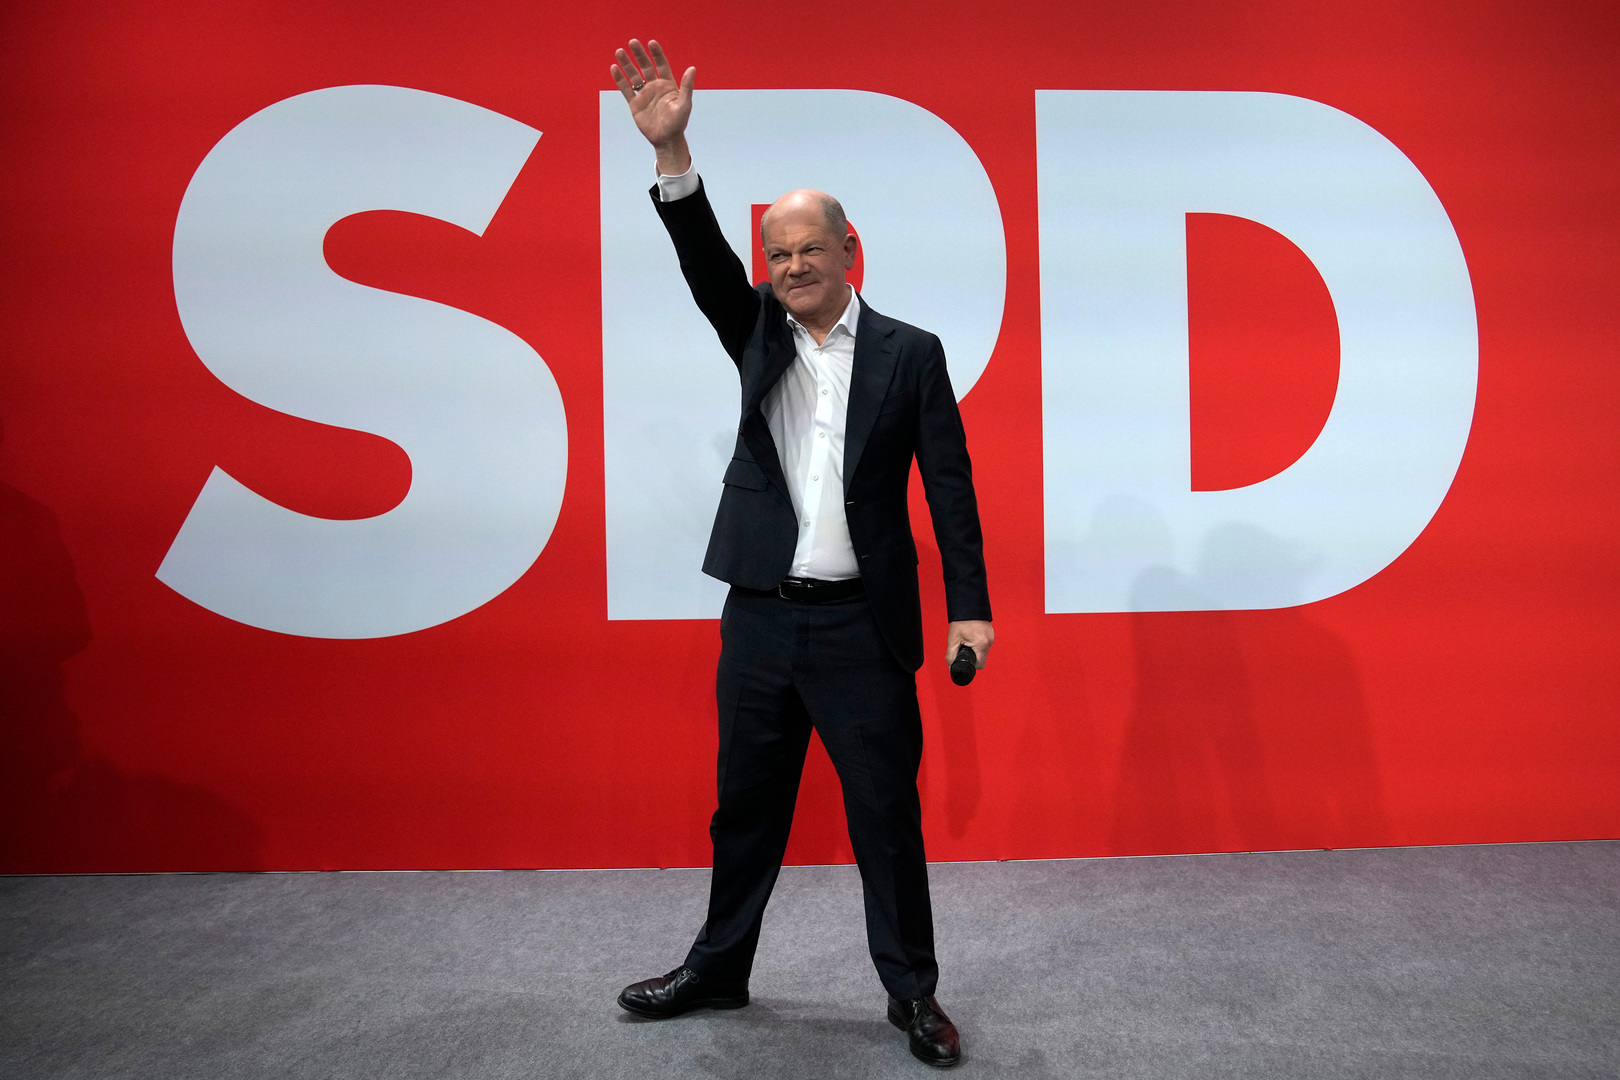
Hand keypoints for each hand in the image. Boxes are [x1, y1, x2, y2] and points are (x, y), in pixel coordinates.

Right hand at [610, 39, 694, 174]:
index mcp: (667, 85)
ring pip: (633, 76)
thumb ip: (687, 86)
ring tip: (619, 52)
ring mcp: (644, 94)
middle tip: (632, 42)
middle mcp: (655, 87)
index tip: (651, 43)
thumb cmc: (678, 123)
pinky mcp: (634, 104)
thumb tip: (692, 68)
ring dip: (627, 64)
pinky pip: (626, 89)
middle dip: (639, 55)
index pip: (661, 64)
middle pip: (646, 66)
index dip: (657, 54)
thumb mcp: (684, 104)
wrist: (666, 140)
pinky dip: (620, 79)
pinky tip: (614, 68)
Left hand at [946, 620, 993, 669]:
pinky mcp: (990, 632)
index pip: (980, 665)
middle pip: (982, 658)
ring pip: (983, 650)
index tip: (965, 660)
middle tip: (964, 648)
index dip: (971, 665)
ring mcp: (991, 636)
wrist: (968, 605)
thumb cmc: (961, 620)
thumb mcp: (953, 639)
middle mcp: (989, 641)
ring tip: (967, 639)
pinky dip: (978, 642)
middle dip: (972, 656)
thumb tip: (951, 667)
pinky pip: (984, 643)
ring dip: (975, 649)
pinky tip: (971, 636)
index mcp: (981, 644)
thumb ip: (951, 656)